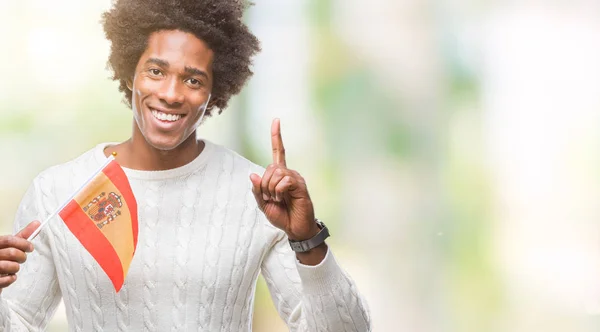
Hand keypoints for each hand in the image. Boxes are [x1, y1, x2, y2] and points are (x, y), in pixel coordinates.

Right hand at [0, 221, 38, 292]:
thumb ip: (23, 236)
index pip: (9, 240)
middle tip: (21, 259)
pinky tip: (9, 276)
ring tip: (13, 267)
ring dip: (16, 268)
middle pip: (12, 252)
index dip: (23, 243)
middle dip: (22, 257)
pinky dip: (11, 279)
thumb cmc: (2, 258)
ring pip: (11, 266)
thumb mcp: (10, 245)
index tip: (30, 247)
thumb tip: (37, 224)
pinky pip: (7, 280)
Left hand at [250, 119, 319, 240]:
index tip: (276, 121)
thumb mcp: (263, 204)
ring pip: (275, 174)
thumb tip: (253, 175)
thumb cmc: (281, 216)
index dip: (276, 136)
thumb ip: (257, 190)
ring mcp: (295, 178)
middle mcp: (288, 173)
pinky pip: (284, 181)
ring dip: (271, 189)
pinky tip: (283, 198)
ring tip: (277, 200)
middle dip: (264, 185)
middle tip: (270, 198)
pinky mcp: (300, 185)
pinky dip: (278, 191)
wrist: (294, 229)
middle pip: (269, 168)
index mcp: (279, 175)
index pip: (278, 152)